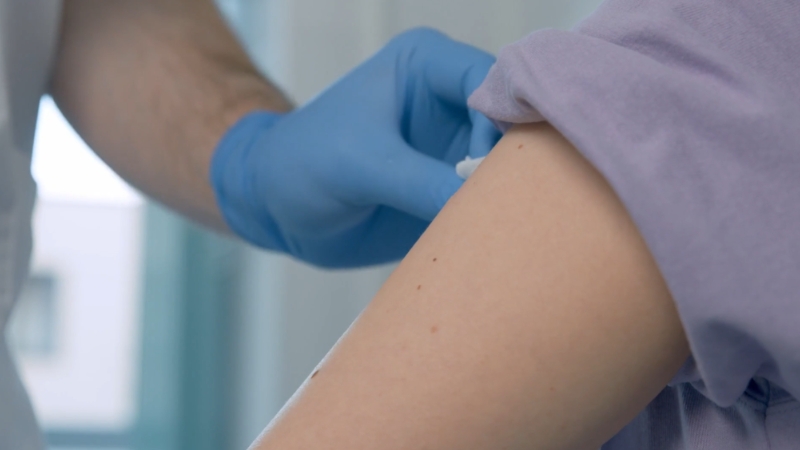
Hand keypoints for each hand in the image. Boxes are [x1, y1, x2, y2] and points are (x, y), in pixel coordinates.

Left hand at [211, 28, 499, 267]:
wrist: (276, 206)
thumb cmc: (302, 164)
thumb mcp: (360, 165)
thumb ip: (422, 182)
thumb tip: (483, 204)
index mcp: (429, 66)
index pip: (497, 81)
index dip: (513, 120)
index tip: (508, 167)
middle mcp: (452, 101)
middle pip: (516, 123)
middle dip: (523, 161)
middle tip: (524, 202)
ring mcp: (455, 146)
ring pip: (509, 165)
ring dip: (513, 194)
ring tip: (518, 226)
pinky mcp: (451, 186)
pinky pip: (489, 200)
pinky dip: (497, 219)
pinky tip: (502, 240)